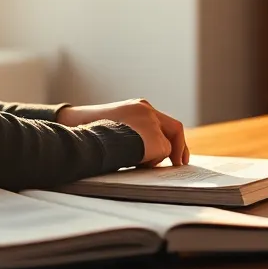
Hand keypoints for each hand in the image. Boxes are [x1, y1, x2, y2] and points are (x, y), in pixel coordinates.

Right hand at [56, 99, 187, 166]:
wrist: (86, 136)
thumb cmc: (92, 133)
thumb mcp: (116, 126)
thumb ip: (133, 130)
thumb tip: (145, 148)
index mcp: (137, 106)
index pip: (160, 119)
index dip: (169, 135)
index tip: (172, 148)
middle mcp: (147, 110)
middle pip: (174, 128)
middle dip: (180, 146)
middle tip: (181, 162)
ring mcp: (153, 123)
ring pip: (165, 145)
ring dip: (155, 157)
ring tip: (136, 160)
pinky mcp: (156, 139)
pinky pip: (161, 155)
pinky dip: (150, 162)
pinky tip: (133, 160)